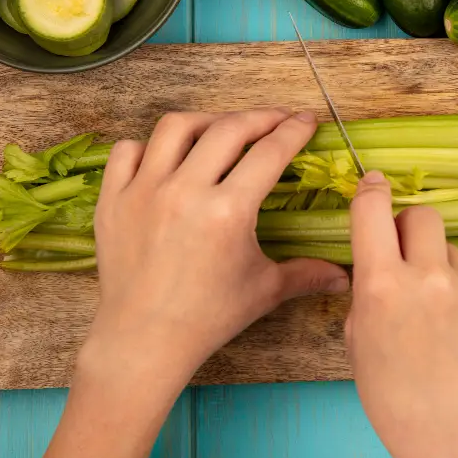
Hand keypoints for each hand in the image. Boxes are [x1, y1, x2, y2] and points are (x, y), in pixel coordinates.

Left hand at [84, 107, 349, 383]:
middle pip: (228, 129)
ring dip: (206, 121)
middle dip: (259, 117)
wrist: (143, 340)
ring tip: (222, 130)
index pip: (269, 153)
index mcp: (227, 212)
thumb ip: (306, 273)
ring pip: (175, 127)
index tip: (306, 120)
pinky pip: (128, 151)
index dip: (293, 131)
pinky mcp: (112, 199)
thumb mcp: (263, 290)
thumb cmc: (207, 318)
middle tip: (276, 120)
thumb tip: (344, 274)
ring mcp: (143, 191)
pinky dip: (149, 147)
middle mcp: (184, 191)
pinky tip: (169, 158)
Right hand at [346, 171, 457, 457]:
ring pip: (452, 251)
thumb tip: (377, 265)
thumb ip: (366, 292)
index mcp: (382, 286)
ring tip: (434, 312)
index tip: (373, 184)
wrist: (453, 437)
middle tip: (405, 254)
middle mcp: (428, 278)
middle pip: (423, 214)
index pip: (373, 209)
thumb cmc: (393, 397)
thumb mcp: (357, 340)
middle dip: (410, 226)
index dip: (371, 190)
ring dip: (438, 266)